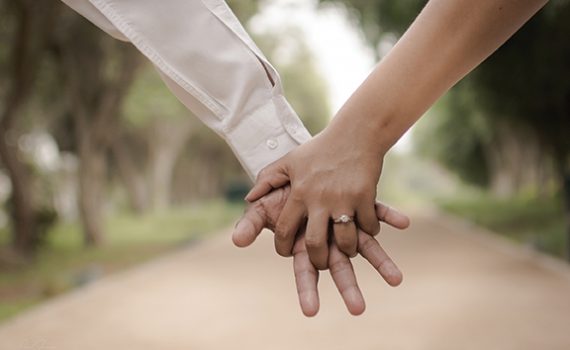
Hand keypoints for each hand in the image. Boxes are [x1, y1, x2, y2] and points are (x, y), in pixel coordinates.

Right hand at [234, 186, 408, 315]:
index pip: (305, 270)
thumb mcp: (263, 207)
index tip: (310, 311)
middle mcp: (329, 238)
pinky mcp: (360, 205)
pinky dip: (390, 217)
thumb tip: (236, 239)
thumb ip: (251, 223)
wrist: (302, 169)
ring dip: (381, 262)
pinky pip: (377, 212)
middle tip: (358, 309)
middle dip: (348, 288)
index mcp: (305, 243)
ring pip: (365, 246)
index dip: (306, 290)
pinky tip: (404, 223)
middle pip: (339, 267)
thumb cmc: (281, 193)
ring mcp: (347, 224)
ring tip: (396, 279)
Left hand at [245, 129, 384, 268]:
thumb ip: (267, 179)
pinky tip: (366, 229)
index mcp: (299, 193)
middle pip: (315, 244)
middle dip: (318, 260)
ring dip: (346, 250)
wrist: (354, 133)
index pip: (284, 230)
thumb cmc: (319, 149)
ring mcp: (344, 199)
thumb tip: (249, 198)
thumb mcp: (290, 161)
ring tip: (346, 249)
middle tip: (321, 261)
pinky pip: (368, 226)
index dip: (284, 246)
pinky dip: (369, 231)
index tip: (288, 252)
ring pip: (344, 240)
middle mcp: (319, 199)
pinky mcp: (365, 196)